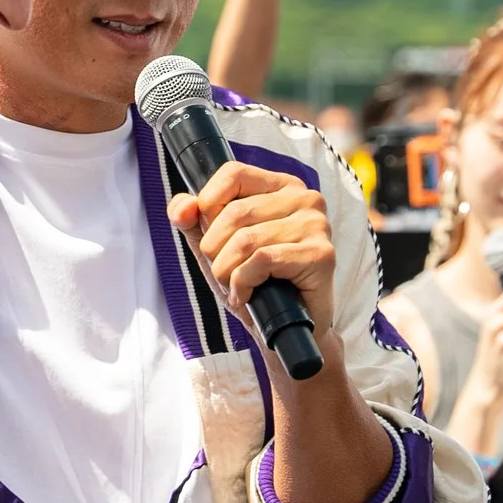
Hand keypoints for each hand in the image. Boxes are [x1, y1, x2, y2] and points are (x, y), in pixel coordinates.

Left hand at [168, 161, 336, 353]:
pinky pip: (263, 259)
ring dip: (227, 271)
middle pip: (235, 211)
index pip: (234, 173)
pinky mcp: (321, 254)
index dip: (208, 205)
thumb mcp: (216, 247)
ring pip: (246, 239)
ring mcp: (317, 225)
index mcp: (281, 186)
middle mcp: (305, 198)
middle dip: (214, 250)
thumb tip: (182, 209)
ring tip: (235, 287)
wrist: (286, 329)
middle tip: (222, 273)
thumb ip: (194, 221)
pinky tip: (247, 296)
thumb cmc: (255, 283)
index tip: (208, 236)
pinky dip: (243, 283)